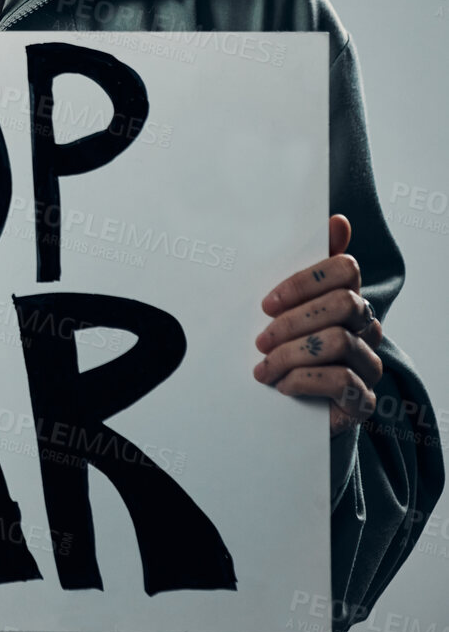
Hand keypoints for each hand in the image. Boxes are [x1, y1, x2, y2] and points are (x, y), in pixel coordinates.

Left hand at [253, 214, 383, 436]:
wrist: (297, 410)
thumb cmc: (292, 351)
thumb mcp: (289, 310)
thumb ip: (307, 270)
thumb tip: (338, 221)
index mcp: (349, 299)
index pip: (346, 270)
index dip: (305, 281)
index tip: (267, 303)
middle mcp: (367, 327)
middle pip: (342, 304)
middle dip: (293, 321)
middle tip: (261, 339)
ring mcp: (369, 362)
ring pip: (337, 341)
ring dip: (291, 354)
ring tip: (265, 367)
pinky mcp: (364, 398)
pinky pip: (340, 379)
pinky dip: (302, 380)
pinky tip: (282, 385)